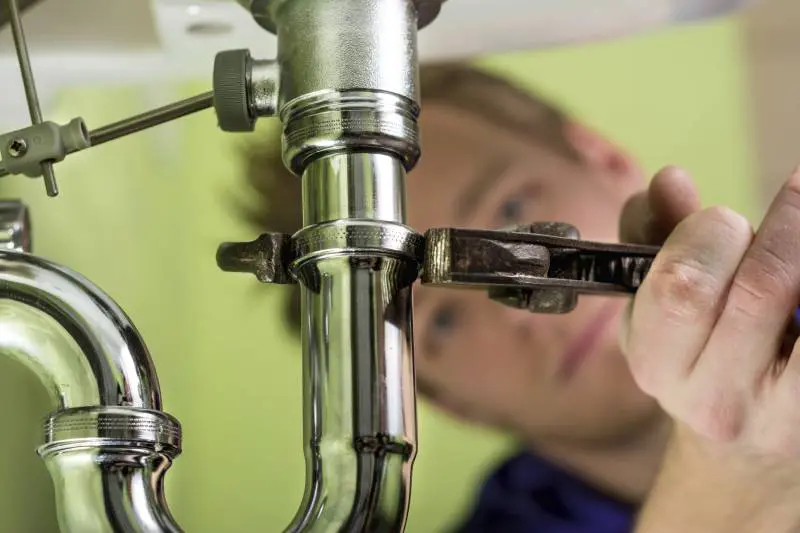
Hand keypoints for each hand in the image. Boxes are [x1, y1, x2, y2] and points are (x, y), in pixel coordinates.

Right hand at [619, 166, 799, 531]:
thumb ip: (654, 234)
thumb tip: (669, 179)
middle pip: (757, 291)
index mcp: (654, 361)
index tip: (721, 218)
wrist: (742, 442)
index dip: (705, 233)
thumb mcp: (657, 300)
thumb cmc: (696, 349)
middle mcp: (710, 400)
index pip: (681, 285)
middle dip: (780, 229)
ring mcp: (776, 416)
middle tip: (791, 201)